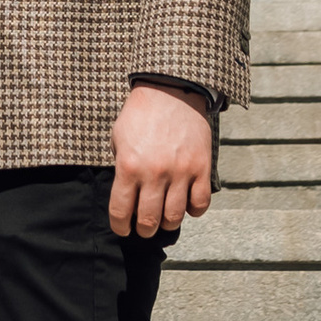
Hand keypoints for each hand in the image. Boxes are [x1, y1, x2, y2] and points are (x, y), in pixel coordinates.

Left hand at [108, 79, 212, 239]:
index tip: (123, 229)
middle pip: (149, 220)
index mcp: (129, 167)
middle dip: (144, 230)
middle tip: (143, 228)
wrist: (171, 90)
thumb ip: (121, 168)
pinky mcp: (202, 167)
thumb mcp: (118, 138)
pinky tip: (186, 206)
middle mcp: (154, 174)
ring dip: (167, 223)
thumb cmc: (140, 114)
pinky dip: (193, 211)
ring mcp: (180, 172)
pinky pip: (200, 203)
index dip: (120, 227)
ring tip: (164, 219)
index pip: (121, 212)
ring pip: (175, 216)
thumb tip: (126, 195)